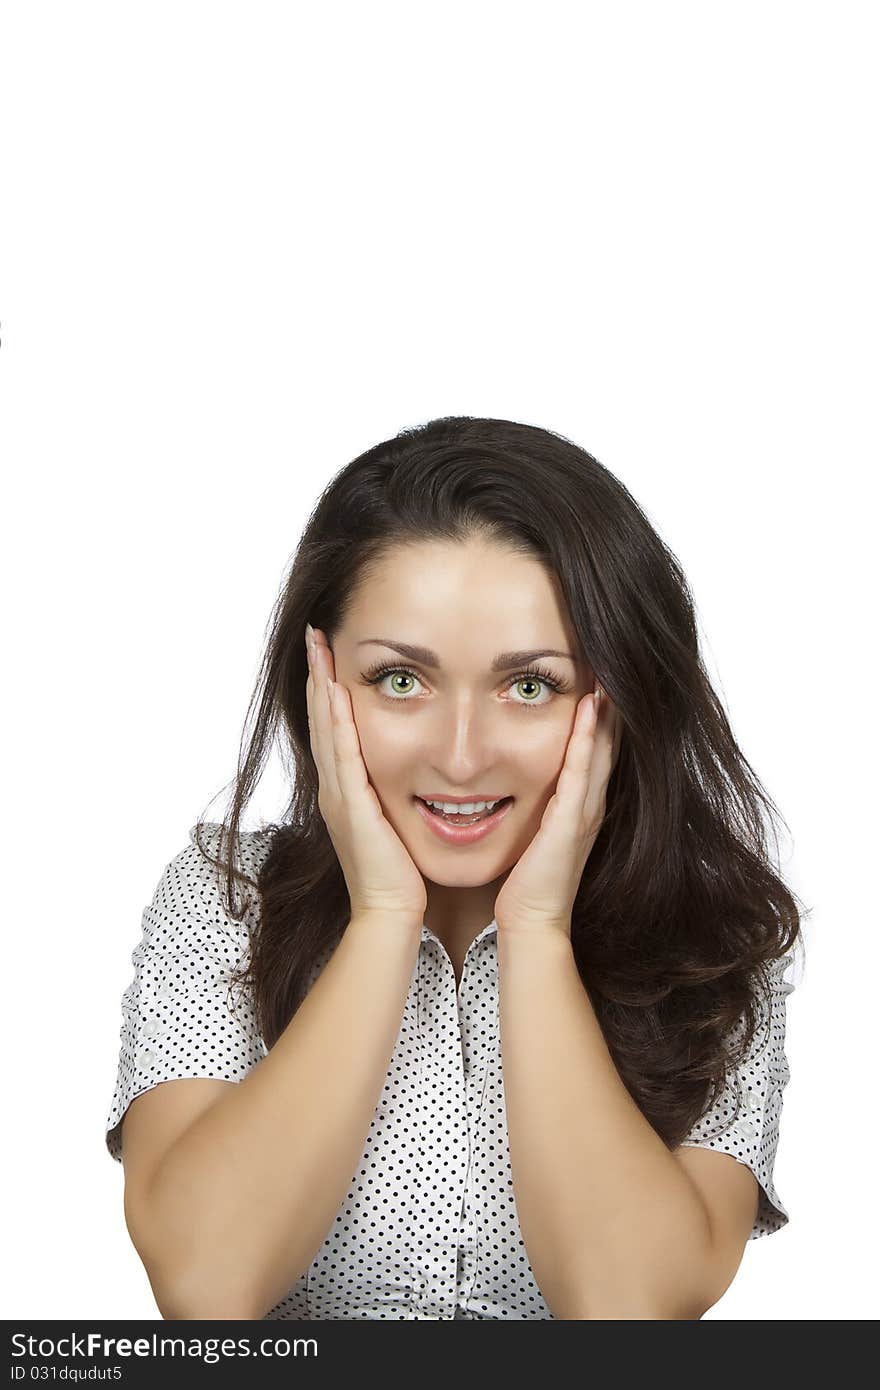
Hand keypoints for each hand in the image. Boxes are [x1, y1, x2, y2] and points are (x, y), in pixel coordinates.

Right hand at [305, 625, 427, 926]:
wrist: (391, 916)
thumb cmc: (402, 878)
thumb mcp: (397, 825)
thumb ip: (397, 798)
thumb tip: (420, 774)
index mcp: (348, 792)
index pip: (335, 729)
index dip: (328, 690)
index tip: (329, 653)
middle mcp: (336, 789)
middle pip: (321, 719)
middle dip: (317, 675)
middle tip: (315, 634)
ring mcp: (339, 796)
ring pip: (325, 728)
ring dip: (320, 684)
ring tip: (317, 646)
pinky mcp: (351, 805)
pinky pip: (342, 752)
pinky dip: (335, 718)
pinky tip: (334, 689)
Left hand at [493, 686, 621, 938]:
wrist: (532, 923)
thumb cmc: (528, 883)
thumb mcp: (536, 834)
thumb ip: (538, 807)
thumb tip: (521, 781)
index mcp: (582, 807)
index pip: (597, 751)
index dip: (603, 715)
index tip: (600, 678)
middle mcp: (591, 805)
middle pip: (608, 744)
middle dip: (612, 705)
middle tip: (613, 663)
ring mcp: (585, 813)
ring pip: (601, 750)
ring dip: (606, 711)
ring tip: (608, 672)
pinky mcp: (571, 822)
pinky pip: (581, 772)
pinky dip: (586, 738)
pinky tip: (589, 710)